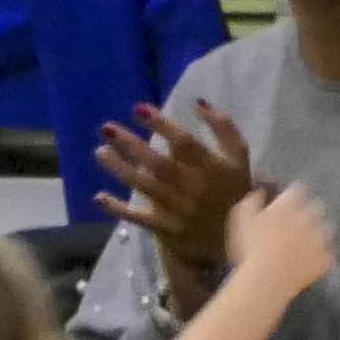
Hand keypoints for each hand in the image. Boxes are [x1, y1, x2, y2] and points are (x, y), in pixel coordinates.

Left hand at [90, 99, 254, 294]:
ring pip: (145, 187)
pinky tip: (99, 197)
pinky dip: (120, 209)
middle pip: (158, 163)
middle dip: (131, 145)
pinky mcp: (167, 229)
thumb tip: (198, 102)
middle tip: (106, 128)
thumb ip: (223, 126)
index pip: (183, 142)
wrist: (240, 237)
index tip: (138, 109)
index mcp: (210, 166)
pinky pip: (141, 218)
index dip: (161, 124)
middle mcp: (192, 187)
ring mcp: (177, 209)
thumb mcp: (240, 155)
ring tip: (99, 152)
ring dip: (120, 170)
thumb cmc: (236, 189)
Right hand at [217, 180, 336, 311]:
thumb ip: (252, 201)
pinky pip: (328, 255)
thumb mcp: (241, 218)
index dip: (293, 195)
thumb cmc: (251, 247)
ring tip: (307, 243)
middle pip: (316, 208)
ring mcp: (320, 239)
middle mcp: (309, 218)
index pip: (297, 190)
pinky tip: (311, 261)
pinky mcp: (325, 259)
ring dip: (318, 234)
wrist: (267, 278)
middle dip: (309, 213)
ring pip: (326, 230)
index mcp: (289, 205)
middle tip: (297, 224)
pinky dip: (321, 257)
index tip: (288, 201)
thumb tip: (259, 192)